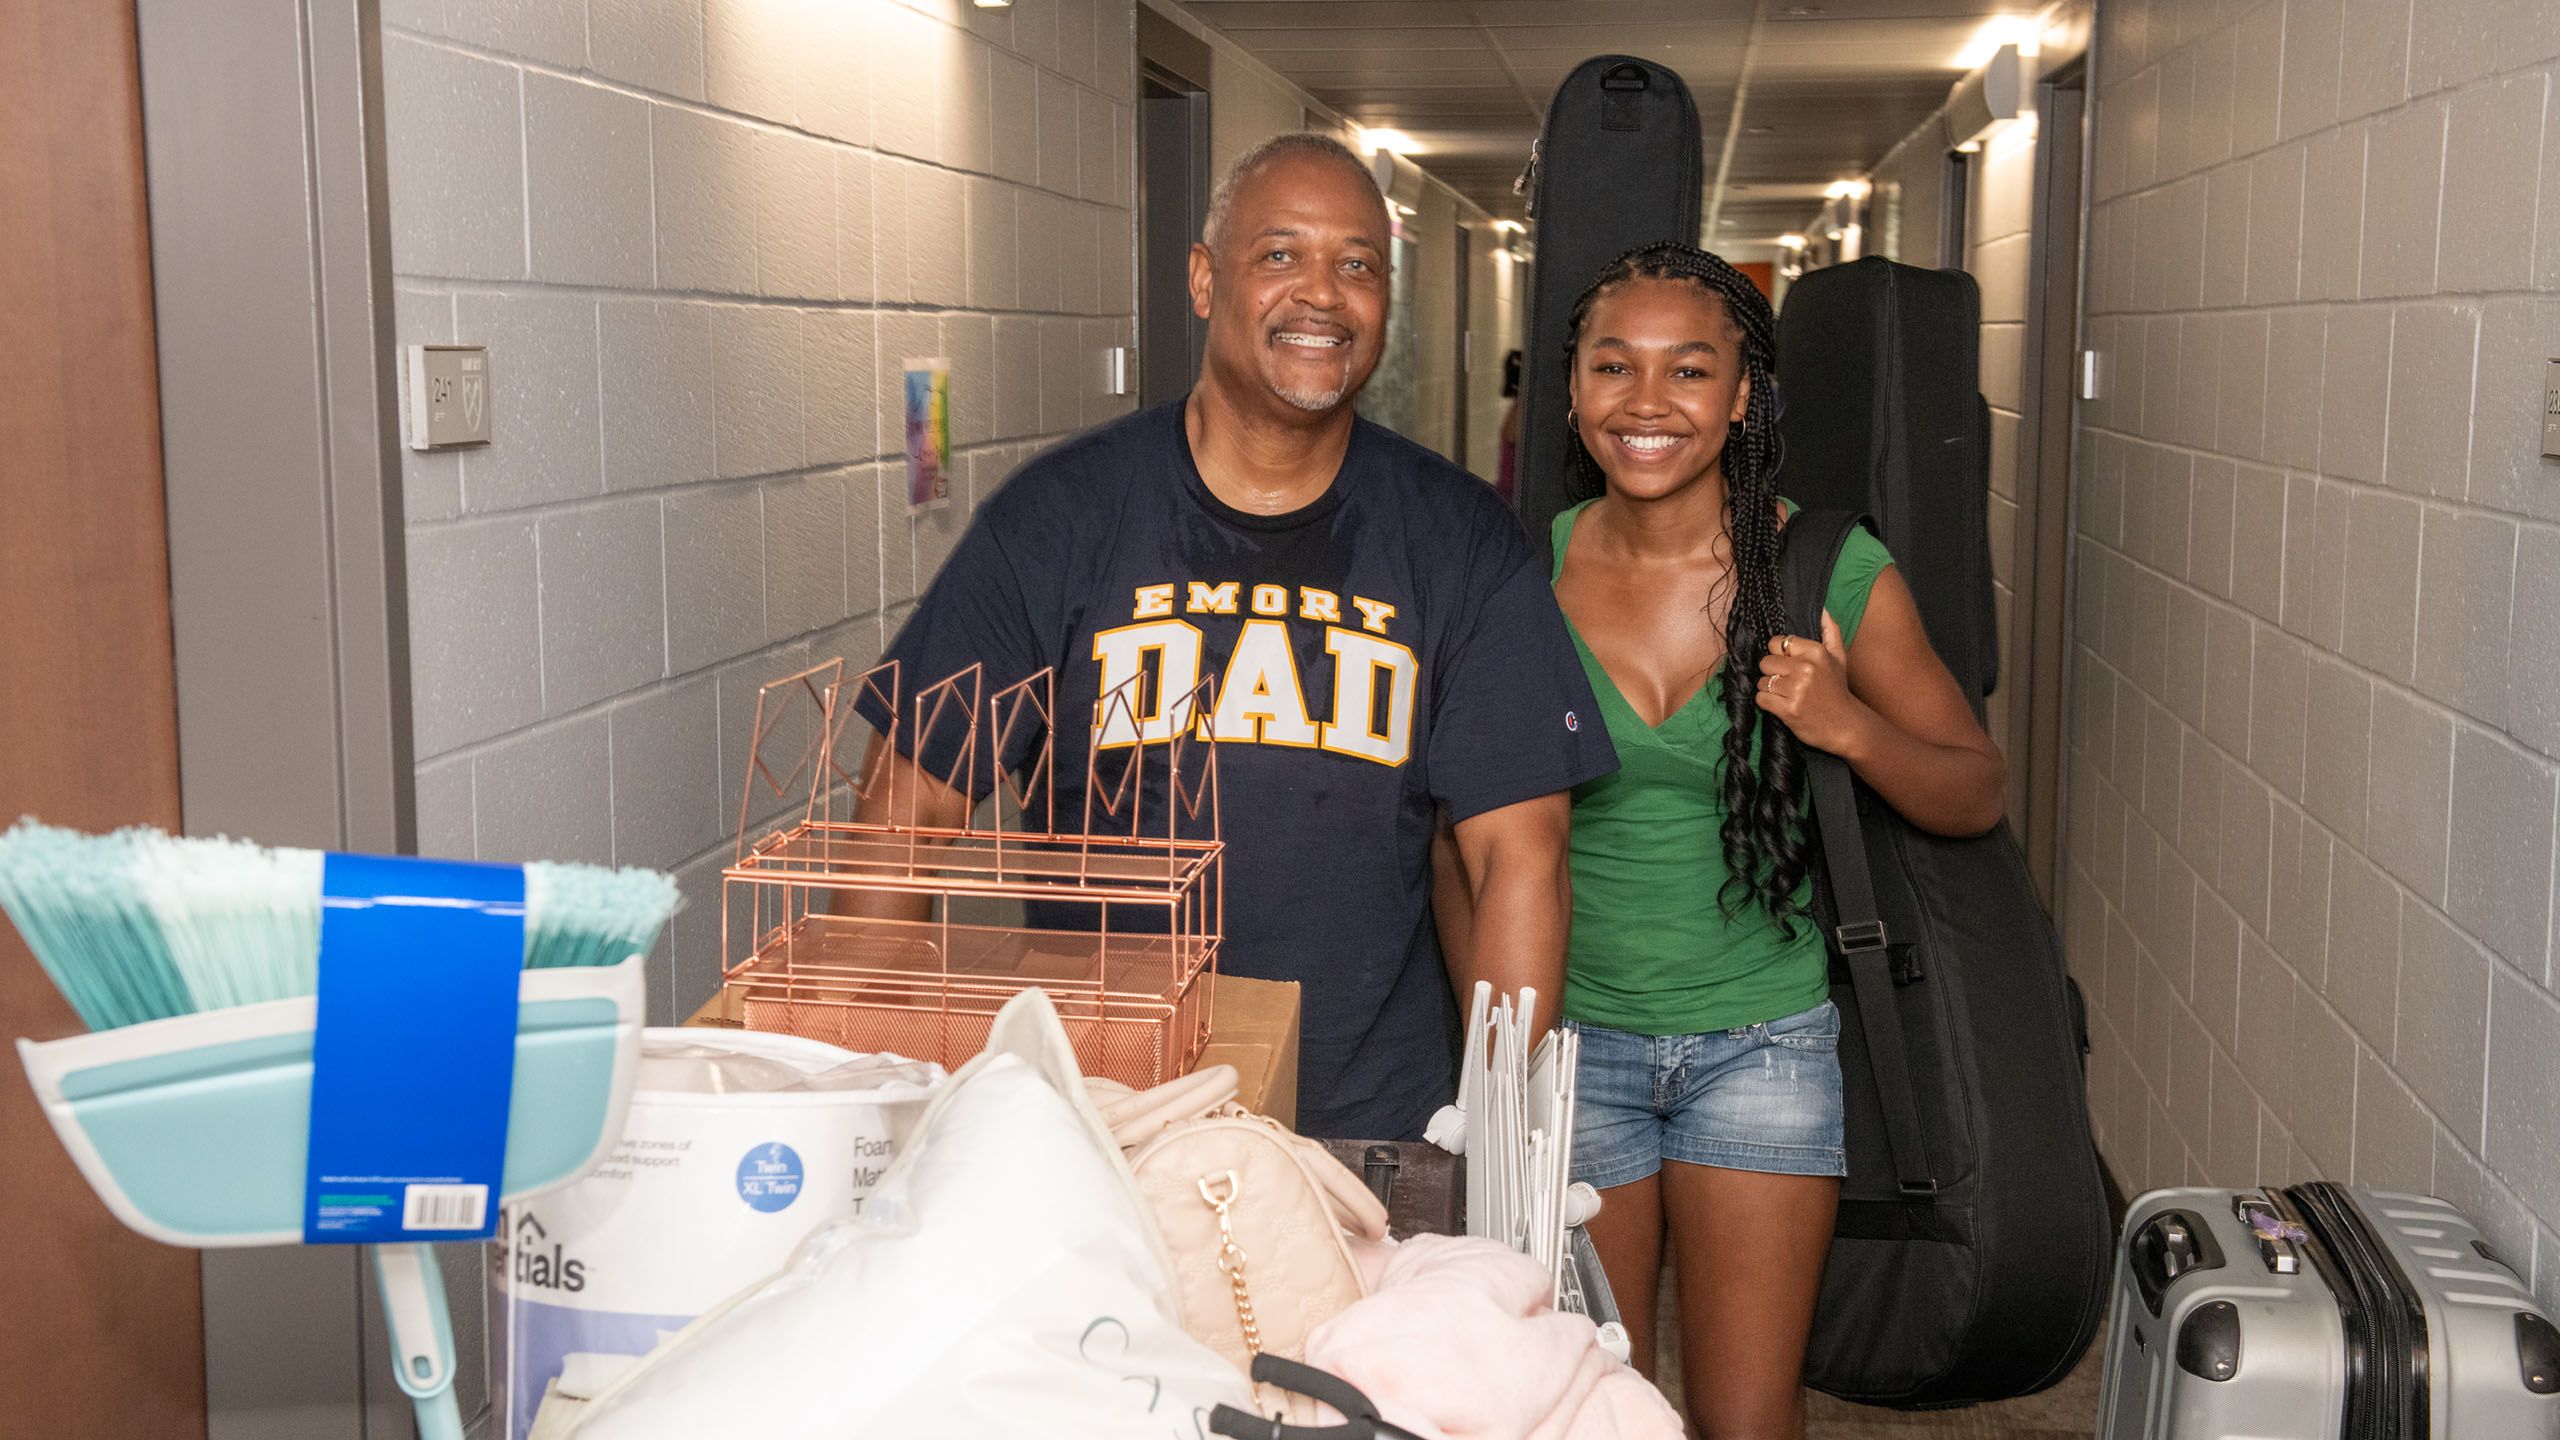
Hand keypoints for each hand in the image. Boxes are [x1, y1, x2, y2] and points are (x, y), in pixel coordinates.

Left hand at [1754, 610, 1869, 754]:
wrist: (1845, 725)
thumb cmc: (1838, 690)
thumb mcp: (1839, 657)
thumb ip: (1831, 631)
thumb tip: (1822, 609)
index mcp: (1815, 652)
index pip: (1777, 643)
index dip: (1779, 654)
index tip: (1789, 664)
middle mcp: (1805, 668)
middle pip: (1765, 661)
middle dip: (1772, 672)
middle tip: (1787, 682)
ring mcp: (1797, 690)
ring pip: (1762, 681)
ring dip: (1769, 689)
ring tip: (1786, 694)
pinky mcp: (1788, 710)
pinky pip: (1761, 698)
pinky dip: (1767, 703)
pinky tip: (1781, 705)